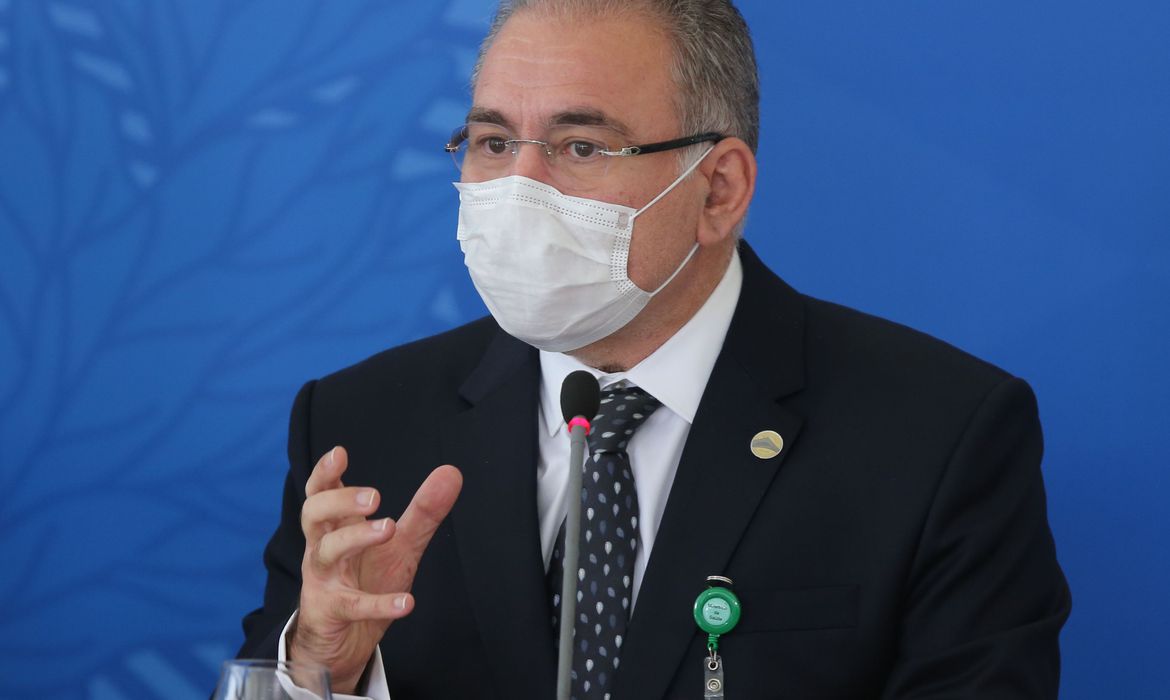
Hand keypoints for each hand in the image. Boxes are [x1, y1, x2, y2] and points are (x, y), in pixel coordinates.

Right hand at [289, 446, 462, 693]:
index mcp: (336, 526)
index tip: (340, 453)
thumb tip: (452, 471)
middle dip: (340, 500)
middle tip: (375, 496)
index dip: (325, 472)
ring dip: (355, 537)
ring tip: (388, 527)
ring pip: (327, 552)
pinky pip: (351, 605)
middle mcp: (323, 548)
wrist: (344, 640)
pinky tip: (406, 602)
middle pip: (314, 514)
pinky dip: (379, 604)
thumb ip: (423, 511)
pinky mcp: (331, 612)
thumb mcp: (400, 543)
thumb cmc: (366, 580)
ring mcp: (323, 580)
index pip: (320, 492)